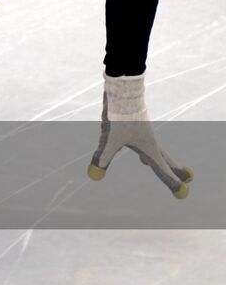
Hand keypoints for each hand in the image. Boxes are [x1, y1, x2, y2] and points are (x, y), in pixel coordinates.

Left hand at [88, 72, 190, 197]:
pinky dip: (146, 152)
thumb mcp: (110, 138)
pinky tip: (141, 157)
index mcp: (148, 147)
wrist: (123, 94)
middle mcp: (150, 141)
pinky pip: (144, 144)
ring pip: (154, 150)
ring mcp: (144, 133)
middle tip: (187, 178)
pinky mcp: (137, 127)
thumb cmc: (120, 117)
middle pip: (164, 159)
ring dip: (158, 160)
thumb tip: (96, 172)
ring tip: (151, 167)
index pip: (163, 169)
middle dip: (173, 169)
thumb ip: (104, 155)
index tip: (183, 191)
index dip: (172, 181)